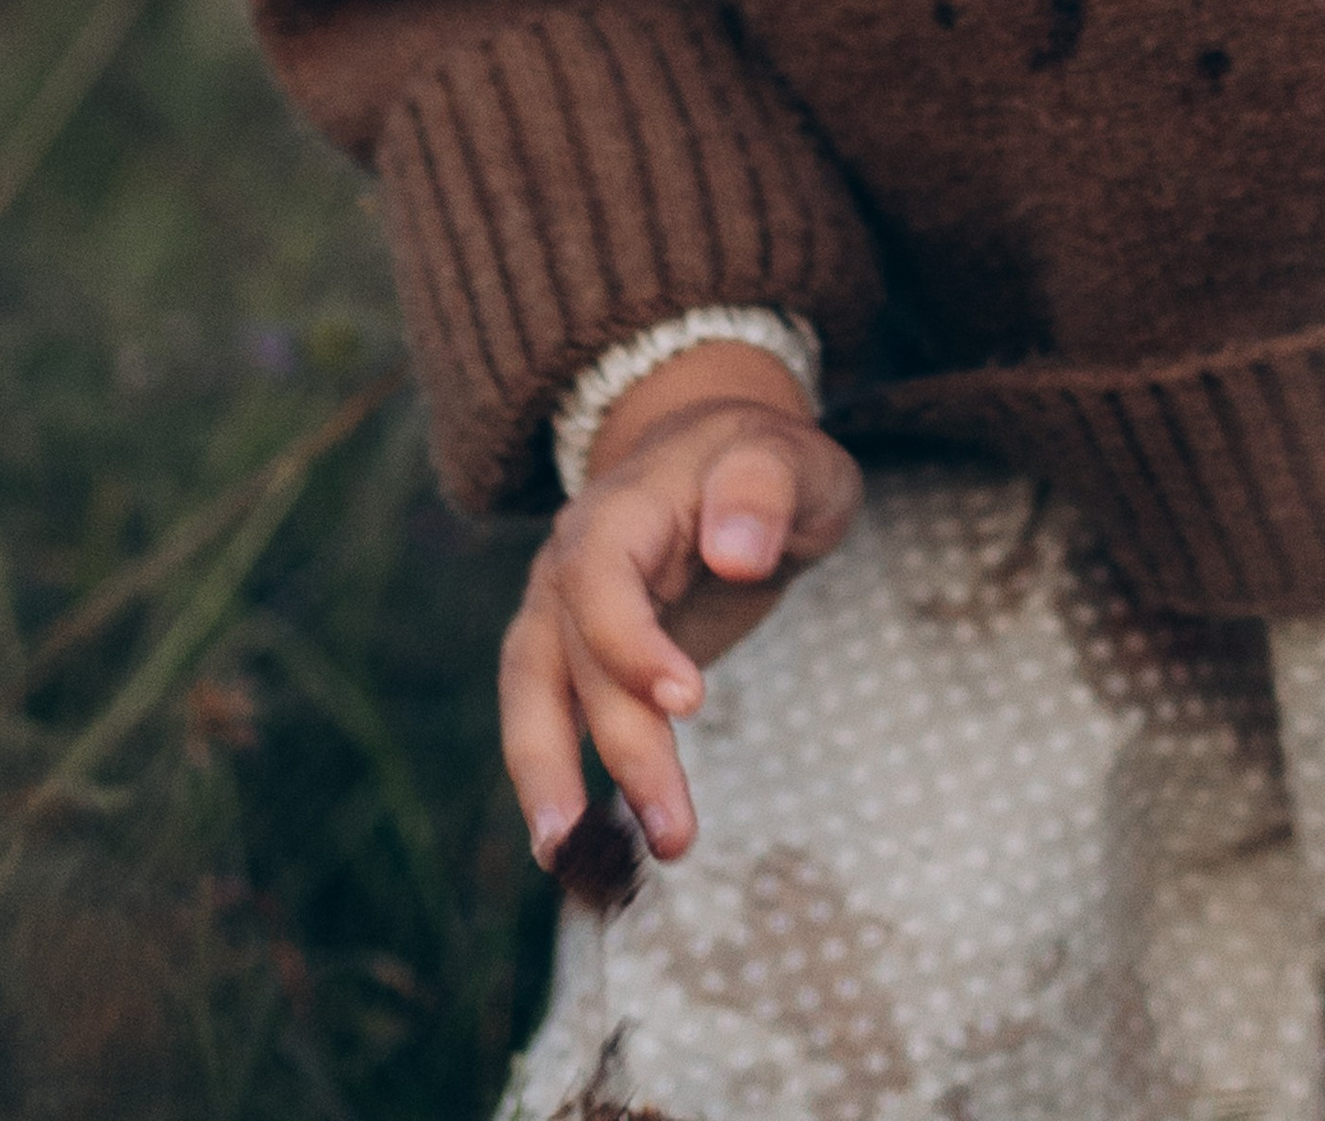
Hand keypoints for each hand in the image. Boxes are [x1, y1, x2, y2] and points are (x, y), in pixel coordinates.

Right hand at [499, 342, 859, 867]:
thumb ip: (765, 489)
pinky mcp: (574, 658)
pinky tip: (592, 849)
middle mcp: (571, 562)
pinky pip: (554, 720)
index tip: (689, 700)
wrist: (720, 459)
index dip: (631, 643)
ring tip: (579, 867)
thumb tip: (736, 552)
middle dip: (614, 746)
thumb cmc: (765, 462)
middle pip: (567, 657)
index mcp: (620, 509)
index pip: (599, 578)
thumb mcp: (789, 456)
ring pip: (534, 698)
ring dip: (552, 781)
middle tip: (671, 832)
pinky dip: (563, 781)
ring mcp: (562, 612)